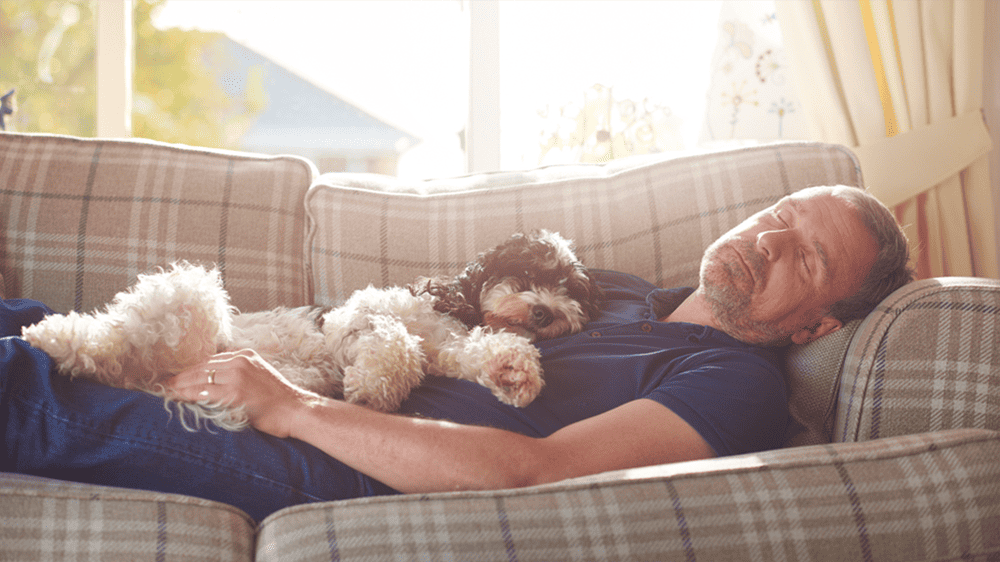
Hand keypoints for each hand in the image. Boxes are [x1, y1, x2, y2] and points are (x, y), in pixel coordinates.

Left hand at [164, 349, 319, 437]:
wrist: (295, 409)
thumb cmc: (279, 400)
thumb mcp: (259, 376)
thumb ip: (240, 374)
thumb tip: (217, 383)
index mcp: (245, 355)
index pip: (210, 361)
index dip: (191, 370)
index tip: (177, 377)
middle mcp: (240, 361)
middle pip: (201, 367)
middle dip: (181, 377)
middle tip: (163, 385)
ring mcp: (237, 375)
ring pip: (199, 379)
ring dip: (180, 386)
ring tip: (165, 393)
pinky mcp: (234, 392)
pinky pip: (204, 392)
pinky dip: (188, 396)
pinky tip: (178, 399)